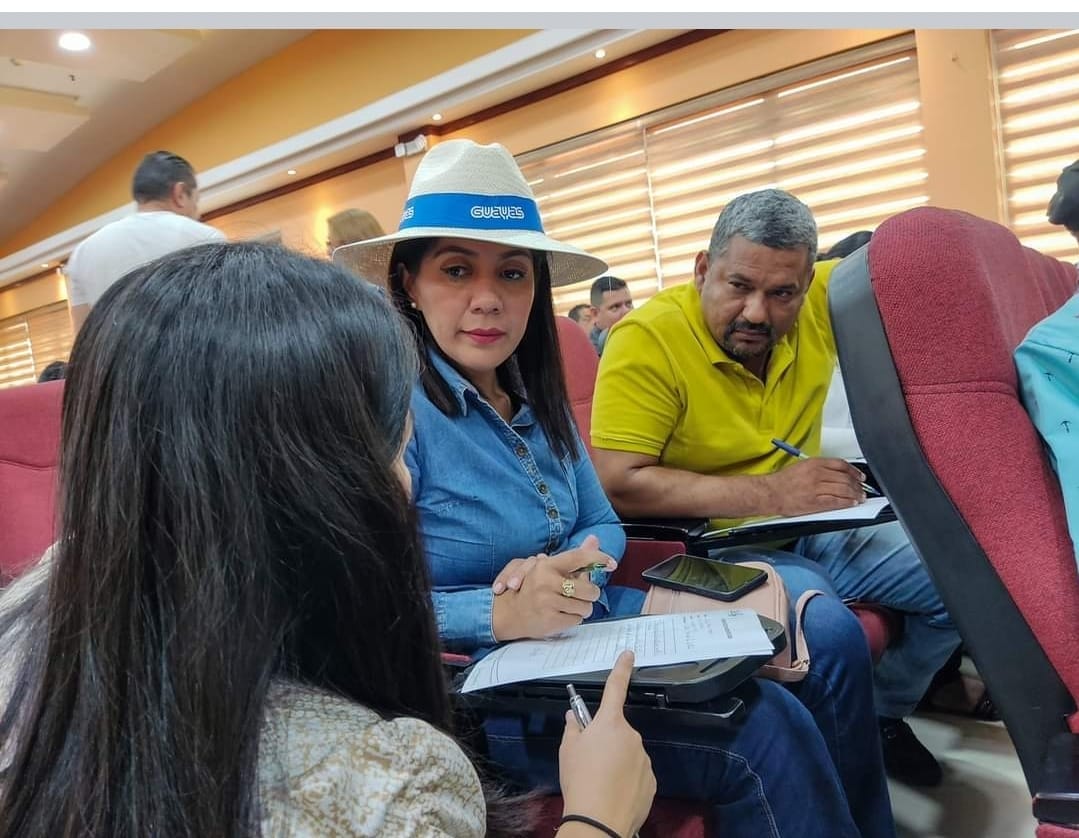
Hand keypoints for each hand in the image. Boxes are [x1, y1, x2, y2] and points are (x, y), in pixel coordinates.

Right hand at [491, 547, 605, 641]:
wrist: (506, 613)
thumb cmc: (530, 588)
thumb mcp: (548, 568)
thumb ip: (575, 556)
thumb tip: (594, 539)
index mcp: (546, 566)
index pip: (579, 557)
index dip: (598, 559)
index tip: (611, 563)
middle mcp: (547, 582)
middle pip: (589, 589)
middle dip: (591, 594)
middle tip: (583, 595)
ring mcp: (548, 602)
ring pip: (585, 607)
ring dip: (582, 608)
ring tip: (569, 605)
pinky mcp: (549, 620)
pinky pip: (576, 620)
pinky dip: (573, 619)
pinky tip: (561, 615)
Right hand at [558, 651, 655, 836]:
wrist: (599, 820)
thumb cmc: (579, 779)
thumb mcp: (567, 751)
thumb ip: (573, 729)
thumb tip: (575, 717)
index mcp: (610, 723)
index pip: (615, 689)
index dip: (621, 669)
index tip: (629, 653)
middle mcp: (631, 735)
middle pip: (618, 731)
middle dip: (607, 741)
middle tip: (590, 761)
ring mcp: (644, 759)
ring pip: (628, 754)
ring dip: (617, 763)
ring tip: (601, 782)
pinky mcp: (651, 781)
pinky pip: (637, 774)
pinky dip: (627, 781)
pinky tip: (614, 794)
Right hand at [766, 457, 866, 515]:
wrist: (770, 493)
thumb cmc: (783, 481)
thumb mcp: (802, 466)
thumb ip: (819, 468)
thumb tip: (837, 473)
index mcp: (814, 463)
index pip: (841, 465)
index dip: (854, 471)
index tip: (859, 476)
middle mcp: (817, 474)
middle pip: (845, 478)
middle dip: (857, 484)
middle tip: (862, 488)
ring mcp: (817, 488)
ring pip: (843, 490)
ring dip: (855, 494)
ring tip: (860, 497)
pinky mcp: (815, 502)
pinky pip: (836, 502)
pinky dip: (847, 502)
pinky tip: (851, 503)